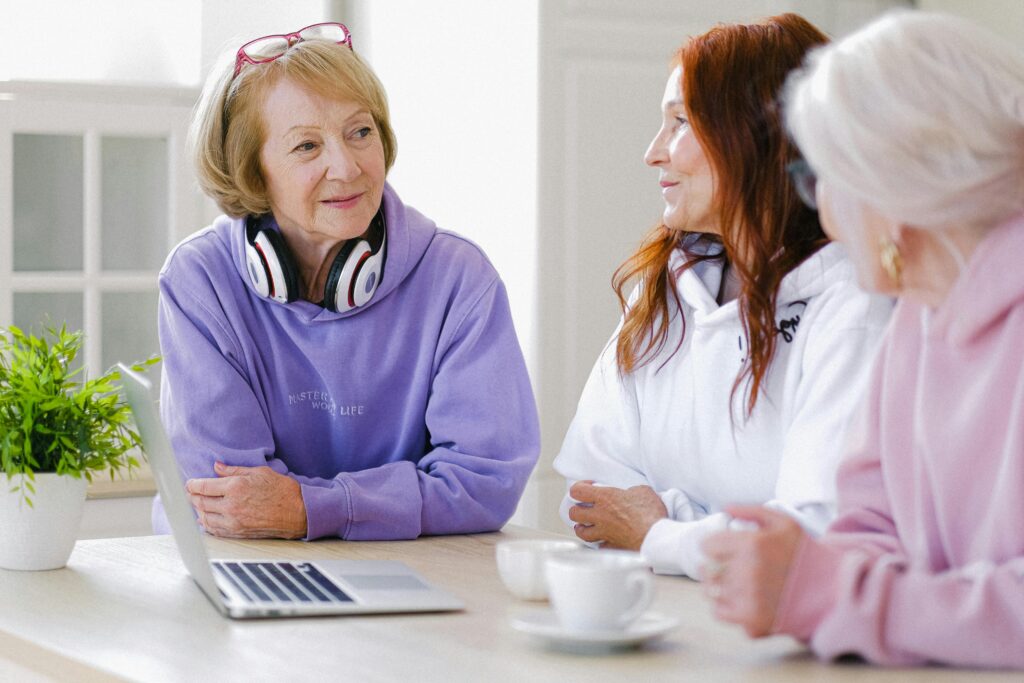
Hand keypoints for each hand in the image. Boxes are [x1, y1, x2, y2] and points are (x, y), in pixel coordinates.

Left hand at [186, 462, 307, 538]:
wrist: (298, 512)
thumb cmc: (282, 490)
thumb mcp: (259, 472)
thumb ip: (234, 470)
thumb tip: (216, 467)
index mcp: (235, 487)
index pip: (203, 486)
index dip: (192, 484)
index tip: (189, 483)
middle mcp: (231, 505)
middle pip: (200, 502)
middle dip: (192, 496)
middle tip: (190, 492)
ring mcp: (233, 521)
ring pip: (205, 517)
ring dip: (198, 510)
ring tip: (197, 504)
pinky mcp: (237, 532)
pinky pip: (214, 529)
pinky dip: (206, 524)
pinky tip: (205, 519)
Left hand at [567, 481, 667, 549]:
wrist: (656, 536)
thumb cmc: (650, 513)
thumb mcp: (642, 491)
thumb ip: (631, 491)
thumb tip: (631, 494)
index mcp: (605, 498)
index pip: (577, 490)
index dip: (579, 488)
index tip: (588, 487)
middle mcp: (600, 515)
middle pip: (575, 513)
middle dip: (577, 510)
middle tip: (583, 509)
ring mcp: (604, 533)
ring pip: (582, 533)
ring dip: (582, 529)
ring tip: (584, 527)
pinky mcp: (611, 546)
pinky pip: (600, 547)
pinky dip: (600, 544)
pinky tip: (604, 542)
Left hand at [700, 506, 804, 636]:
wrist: (830, 591)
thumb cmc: (805, 554)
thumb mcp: (784, 522)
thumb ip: (751, 511)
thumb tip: (725, 508)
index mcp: (752, 545)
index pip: (708, 546)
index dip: (713, 545)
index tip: (722, 548)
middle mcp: (747, 572)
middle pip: (708, 569)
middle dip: (715, 565)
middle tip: (729, 566)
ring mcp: (749, 599)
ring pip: (711, 591)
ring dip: (718, 585)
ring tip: (735, 582)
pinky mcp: (752, 621)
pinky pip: (719, 612)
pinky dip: (725, 606)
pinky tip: (741, 598)